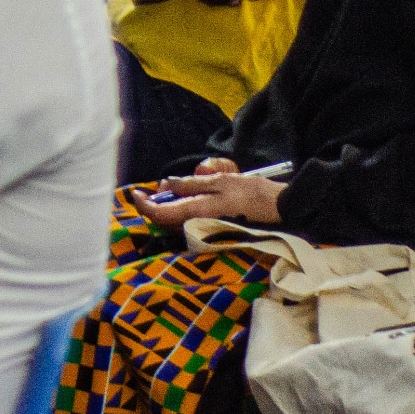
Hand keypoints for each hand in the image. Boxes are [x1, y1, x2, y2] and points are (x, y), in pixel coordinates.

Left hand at [141, 165, 284, 228]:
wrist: (278, 209)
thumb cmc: (250, 192)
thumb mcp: (218, 181)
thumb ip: (189, 185)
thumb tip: (166, 185)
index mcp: (197, 213)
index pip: (160, 214)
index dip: (144, 205)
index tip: (136, 193)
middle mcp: (199, 227)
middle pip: (165, 221)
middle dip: (154, 205)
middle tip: (155, 189)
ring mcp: (206, 232)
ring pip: (175, 223)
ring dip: (167, 209)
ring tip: (169, 192)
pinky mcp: (213, 232)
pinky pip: (187, 224)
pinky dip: (179, 213)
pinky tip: (184, 201)